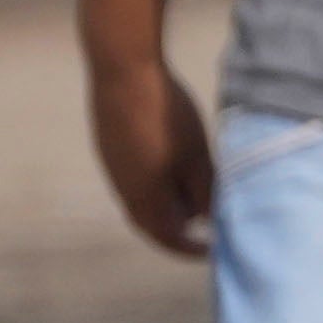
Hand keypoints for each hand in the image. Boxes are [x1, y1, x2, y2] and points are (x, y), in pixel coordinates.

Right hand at [88, 53, 210, 258]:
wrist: (122, 71)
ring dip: (167, 205)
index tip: (212, 251)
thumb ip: (204, 192)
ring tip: (195, 199)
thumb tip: (209, 221)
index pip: (167, 237)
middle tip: (205, 228)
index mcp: (145, 196)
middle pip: (151, 222)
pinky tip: (173, 169)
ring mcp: (113, 166)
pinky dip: (156, 185)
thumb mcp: (197, 157)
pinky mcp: (110, 147)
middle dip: (179, 229)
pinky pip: (133, 179)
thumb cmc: (166, 115)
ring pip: (142, 199)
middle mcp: (123, 187)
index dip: (190, 248)